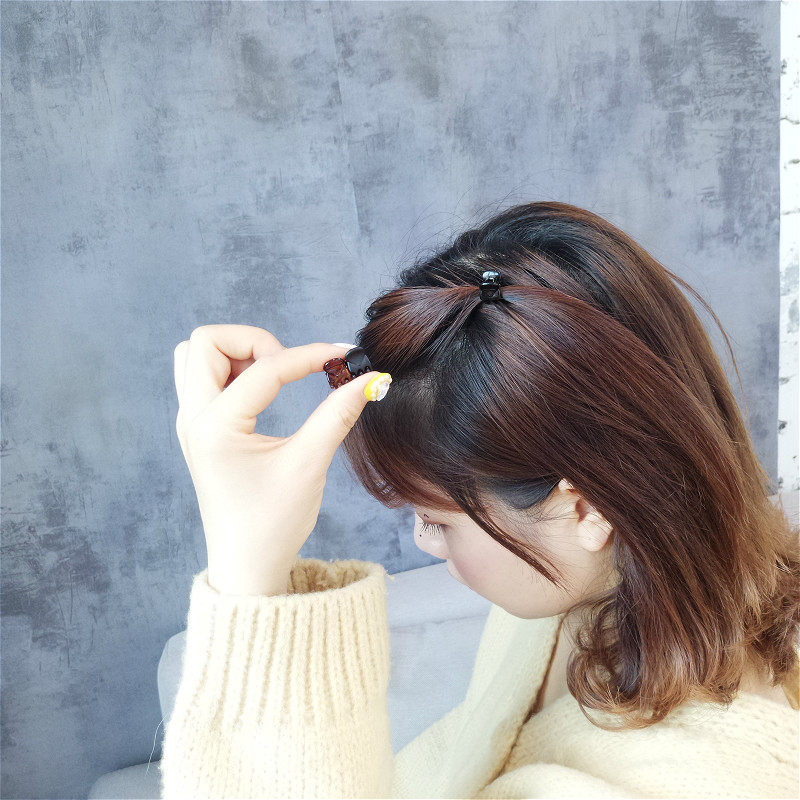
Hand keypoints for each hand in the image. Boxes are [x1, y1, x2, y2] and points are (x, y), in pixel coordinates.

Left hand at [173, 324, 387, 595]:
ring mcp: (192, 423)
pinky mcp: (200, 430)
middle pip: (208, 341)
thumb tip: (369, 379)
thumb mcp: (309, 465)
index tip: (342, 356)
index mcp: (216, 428)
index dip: (308, 355)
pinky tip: (264, 394)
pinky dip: (232, 371)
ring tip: (274, 378)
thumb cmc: (272, 524)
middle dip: (254, 342)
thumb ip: (337, 414)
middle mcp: (194, 419)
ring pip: (198, 355)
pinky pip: (203, 379)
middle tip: (290, 368)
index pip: (264, 368)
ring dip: (237, 354)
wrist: (246, 566)